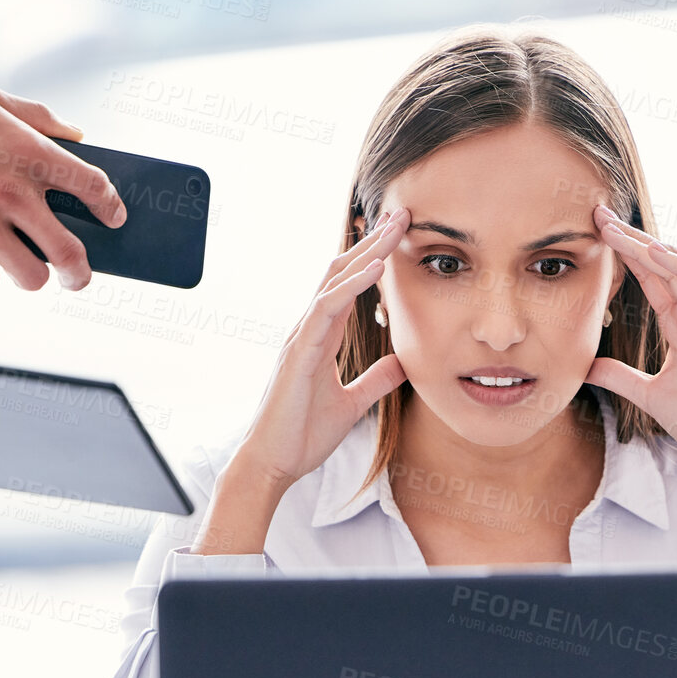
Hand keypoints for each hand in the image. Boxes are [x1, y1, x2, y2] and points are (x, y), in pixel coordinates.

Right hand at [0, 84, 126, 292]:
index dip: (110, 207)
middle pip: (71, 254)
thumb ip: (36, 117)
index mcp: (26, 152)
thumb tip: (78, 136)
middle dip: (81, 274)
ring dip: (30, 275)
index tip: (113, 218)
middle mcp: (10, 193)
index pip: (93, 187)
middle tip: (78, 277)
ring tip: (21, 266)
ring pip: (31, 277)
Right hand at [193, 211, 408, 552]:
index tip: (401, 235)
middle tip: (403, 213)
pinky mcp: (298, 352)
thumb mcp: (352, 404)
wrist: (273, 464)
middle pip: (342, 272)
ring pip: (334, 281)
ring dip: (367, 252)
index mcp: (321, 338)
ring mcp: (301, 337)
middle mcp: (309, 329)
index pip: (350, 286)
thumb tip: (403, 366)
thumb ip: (375, 381)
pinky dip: (352, 286)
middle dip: (373, 242)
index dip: (375, 258)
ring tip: (395, 227)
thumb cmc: (302, 435)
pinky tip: (377, 268)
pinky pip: (327, 309)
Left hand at [587, 206, 676, 527]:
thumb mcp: (649, 396)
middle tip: (599, 214)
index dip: (626, 256)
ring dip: (650, 248)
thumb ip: (620, 377)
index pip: (651, 280)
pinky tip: (658, 253)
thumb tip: (587, 367)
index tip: (597, 233)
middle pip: (663, 267)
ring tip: (618, 229)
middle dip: (632, 240)